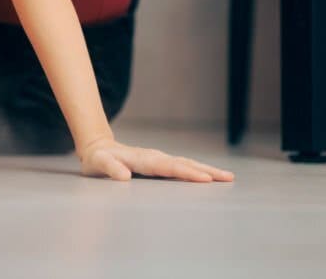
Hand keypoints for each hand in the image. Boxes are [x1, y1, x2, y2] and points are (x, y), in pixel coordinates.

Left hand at [78, 136, 234, 182]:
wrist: (98, 148)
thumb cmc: (98, 159)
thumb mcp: (98, 164)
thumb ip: (111, 169)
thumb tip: (124, 177)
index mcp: (143, 159)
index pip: (168, 167)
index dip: (187, 173)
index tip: (205, 178)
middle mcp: (154, 157)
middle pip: (184, 163)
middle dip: (206, 171)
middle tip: (227, 178)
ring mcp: (159, 159)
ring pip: (186, 163)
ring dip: (206, 170)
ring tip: (227, 177)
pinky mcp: (160, 163)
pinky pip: (182, 167)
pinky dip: (198, 170)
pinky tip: (209, 177)